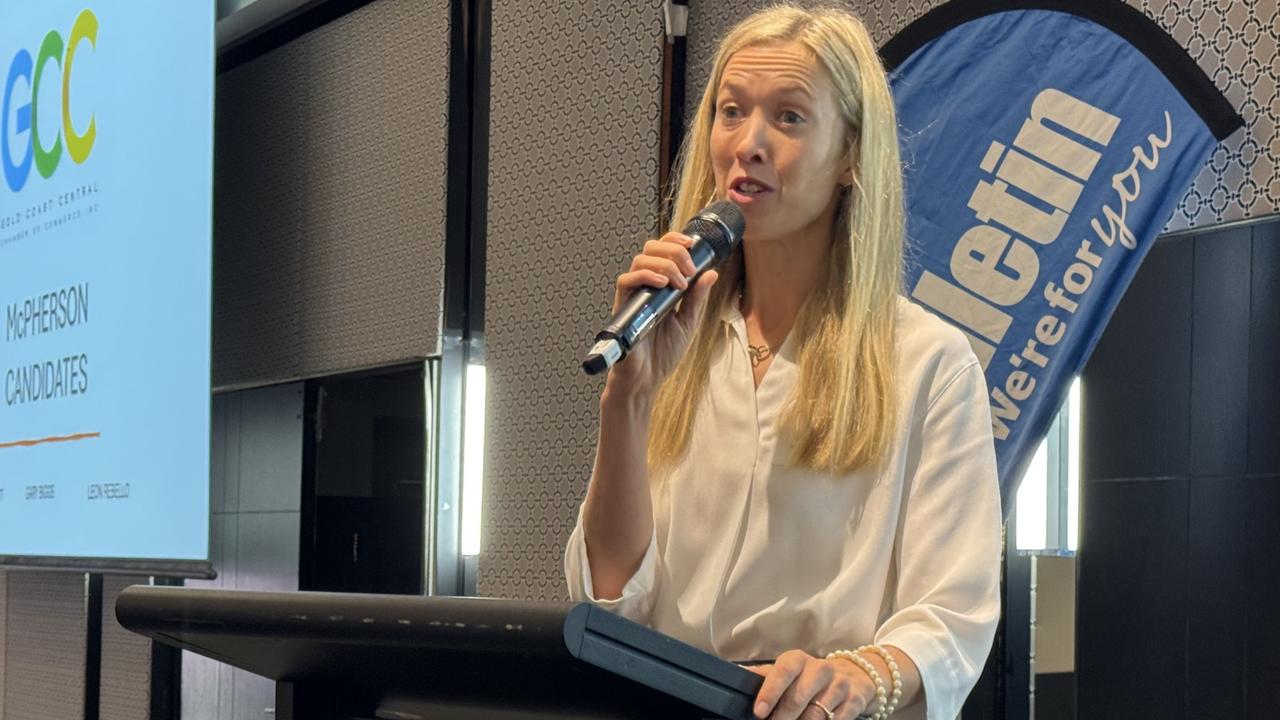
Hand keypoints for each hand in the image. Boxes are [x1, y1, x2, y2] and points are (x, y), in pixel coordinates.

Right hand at [604, 232, 718, 396]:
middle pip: (651, 249)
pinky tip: (663, 285)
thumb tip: (711, 273)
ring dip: (664, 264)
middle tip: (689, 269)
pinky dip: (646, 276)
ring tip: (679, 282)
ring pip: (640, 260)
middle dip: (673, 250)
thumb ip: (698, 298)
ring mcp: (633, 296)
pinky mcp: (623, 307)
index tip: (692, 244)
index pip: (663, 251)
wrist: (646, 379)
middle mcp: (645, 287)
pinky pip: (627, 281)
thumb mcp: (689, 322)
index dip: (675, 240)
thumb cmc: (663, 354)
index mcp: (661, 286)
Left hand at [745, 650, 875, 719]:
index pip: (783, 670)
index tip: (759, 712)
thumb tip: (735, 675)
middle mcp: (820, 669)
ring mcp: (839, 685)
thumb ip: (763, 675)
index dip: (771, 690)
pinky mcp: (855, 700)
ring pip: (817, 713)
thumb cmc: (810, 676)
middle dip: (784, 717)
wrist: (854, 675)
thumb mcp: (788, 671)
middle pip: (799, 697)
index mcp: (798, 660)